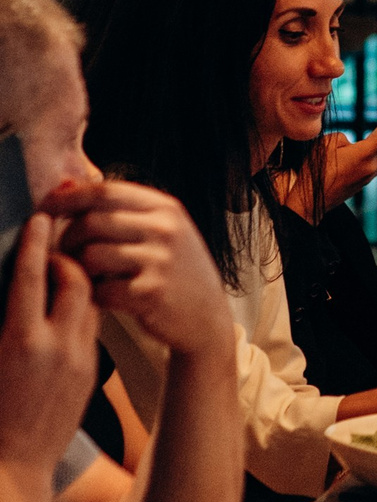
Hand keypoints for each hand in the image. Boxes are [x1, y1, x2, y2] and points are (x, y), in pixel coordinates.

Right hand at [0, 214, 97, 485]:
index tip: (41, 218)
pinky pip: (92, 329)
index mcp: (21, 342)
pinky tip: (64, 313)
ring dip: (77, 284)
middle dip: (64, 259)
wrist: (13, 469)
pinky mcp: (92, 374)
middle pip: (75, 280)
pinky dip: (80, 313)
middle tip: (48, 251)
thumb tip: (11, 287)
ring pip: (91, 302)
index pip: (33, 277)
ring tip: (59, 277)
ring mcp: (80, 360)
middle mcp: (58, 347)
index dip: (36, 243)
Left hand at [53, 180, 232, 361]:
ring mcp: (160, 261)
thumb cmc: (176, 271)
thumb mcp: (161, 230)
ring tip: (81, 275)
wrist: (206, 316)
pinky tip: (99, 296)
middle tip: (64, 252)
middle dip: (66, 237)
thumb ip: (120, 209)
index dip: (68, 199)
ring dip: (76, 268)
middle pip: (92, 222)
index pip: (104, 191)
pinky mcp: (151, 294)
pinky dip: (92, 294)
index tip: (45, 209)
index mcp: (165, 207)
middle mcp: (165, 229)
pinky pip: (100, 289)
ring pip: (91, 255)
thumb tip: (67, 186)